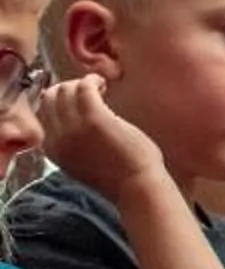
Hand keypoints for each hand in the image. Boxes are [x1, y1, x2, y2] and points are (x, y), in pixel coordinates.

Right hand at [32, 75, 167, 199]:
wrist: (137, 187)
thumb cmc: (120, 177)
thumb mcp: (82, 162)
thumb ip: (71, 144)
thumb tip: (73, 120)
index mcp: (52, 150)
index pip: (43, 114)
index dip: (59, 102)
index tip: (78, 101)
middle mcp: (57, 138)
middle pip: (49, 98)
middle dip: (67, 88)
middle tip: (90, 92)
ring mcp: (73, 128)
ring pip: (64, 90)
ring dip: (81, 83)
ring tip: (100, 88)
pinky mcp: (94, 119)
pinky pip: (84, 87)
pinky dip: (92, 80)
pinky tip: (104, 84)